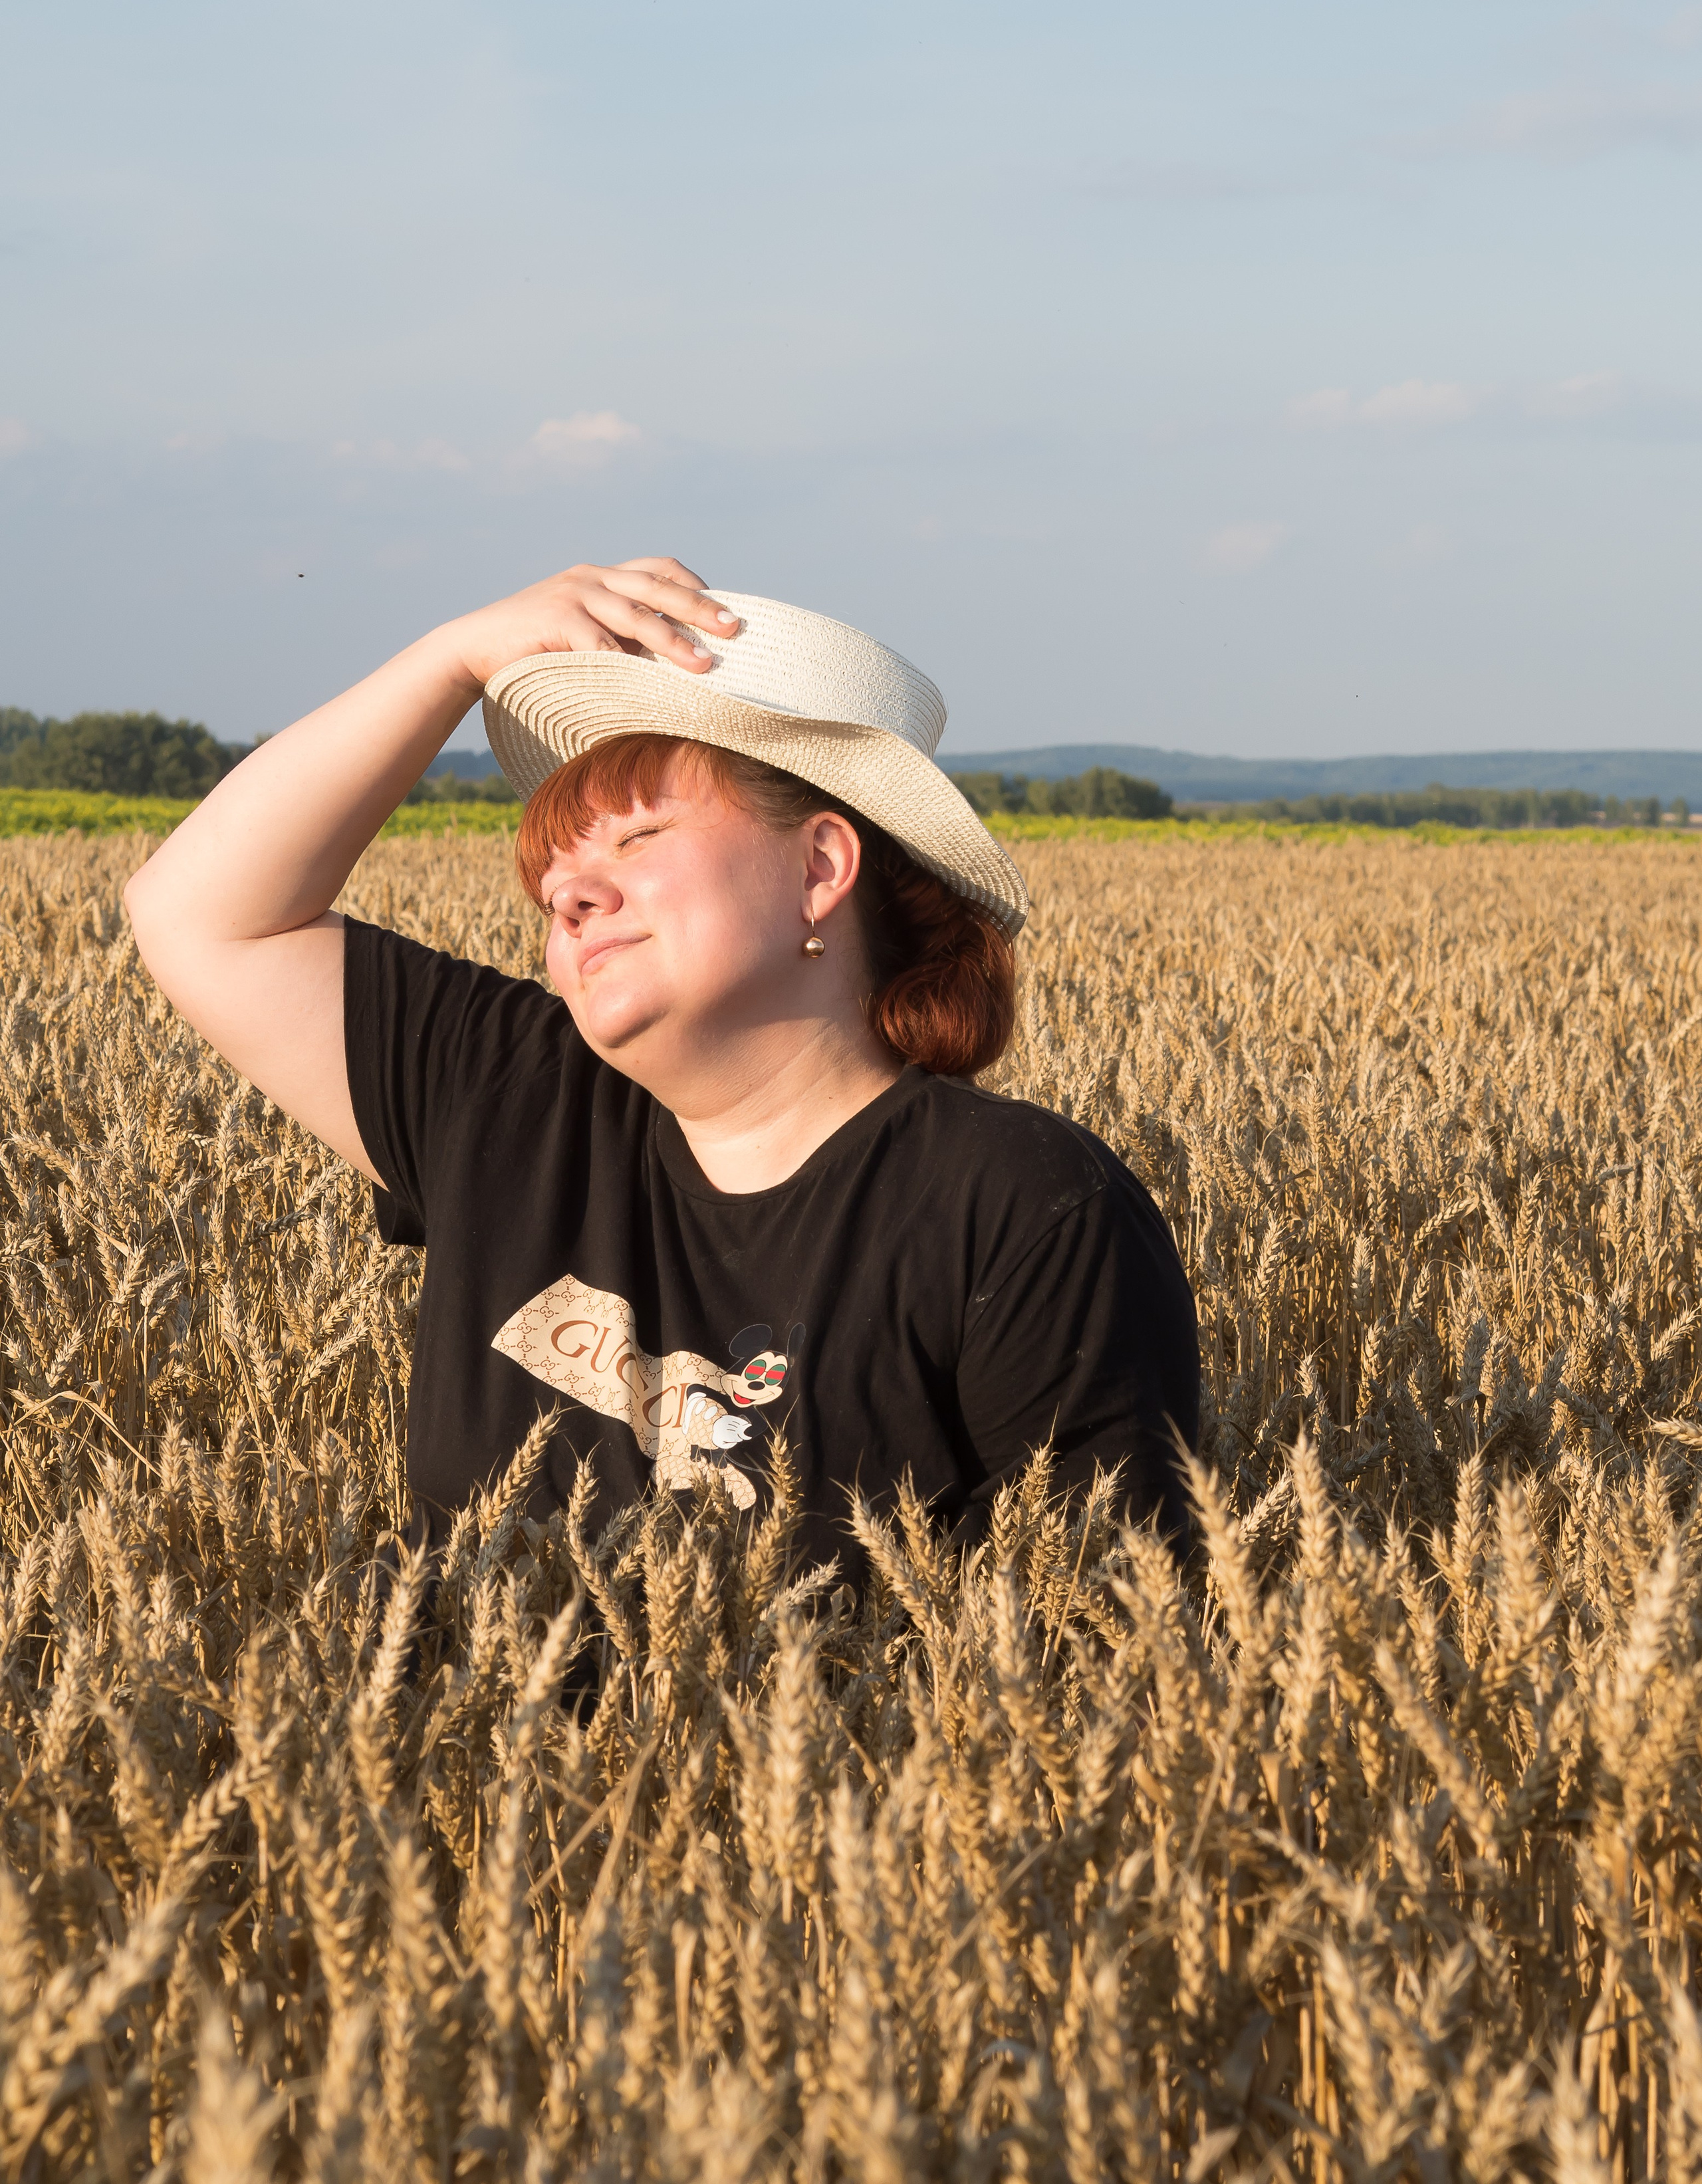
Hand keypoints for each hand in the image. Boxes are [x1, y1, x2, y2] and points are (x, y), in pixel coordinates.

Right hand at [440, 557, 738, 693]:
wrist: (473, 649)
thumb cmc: (534, 651)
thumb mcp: (582, 635)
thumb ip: (618, 637)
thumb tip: (666, 665)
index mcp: (601, 576)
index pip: (657, 567)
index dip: (693, 585)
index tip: (724, 609)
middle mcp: (591, 576)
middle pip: (657, 586)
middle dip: (699, 607)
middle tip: (734, 629)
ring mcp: (572, 593)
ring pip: (635, 613)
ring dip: (673, 641)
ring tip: (704, 665)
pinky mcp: (554, 617)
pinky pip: (599, 641)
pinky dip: (626, 663)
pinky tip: (649, 682)